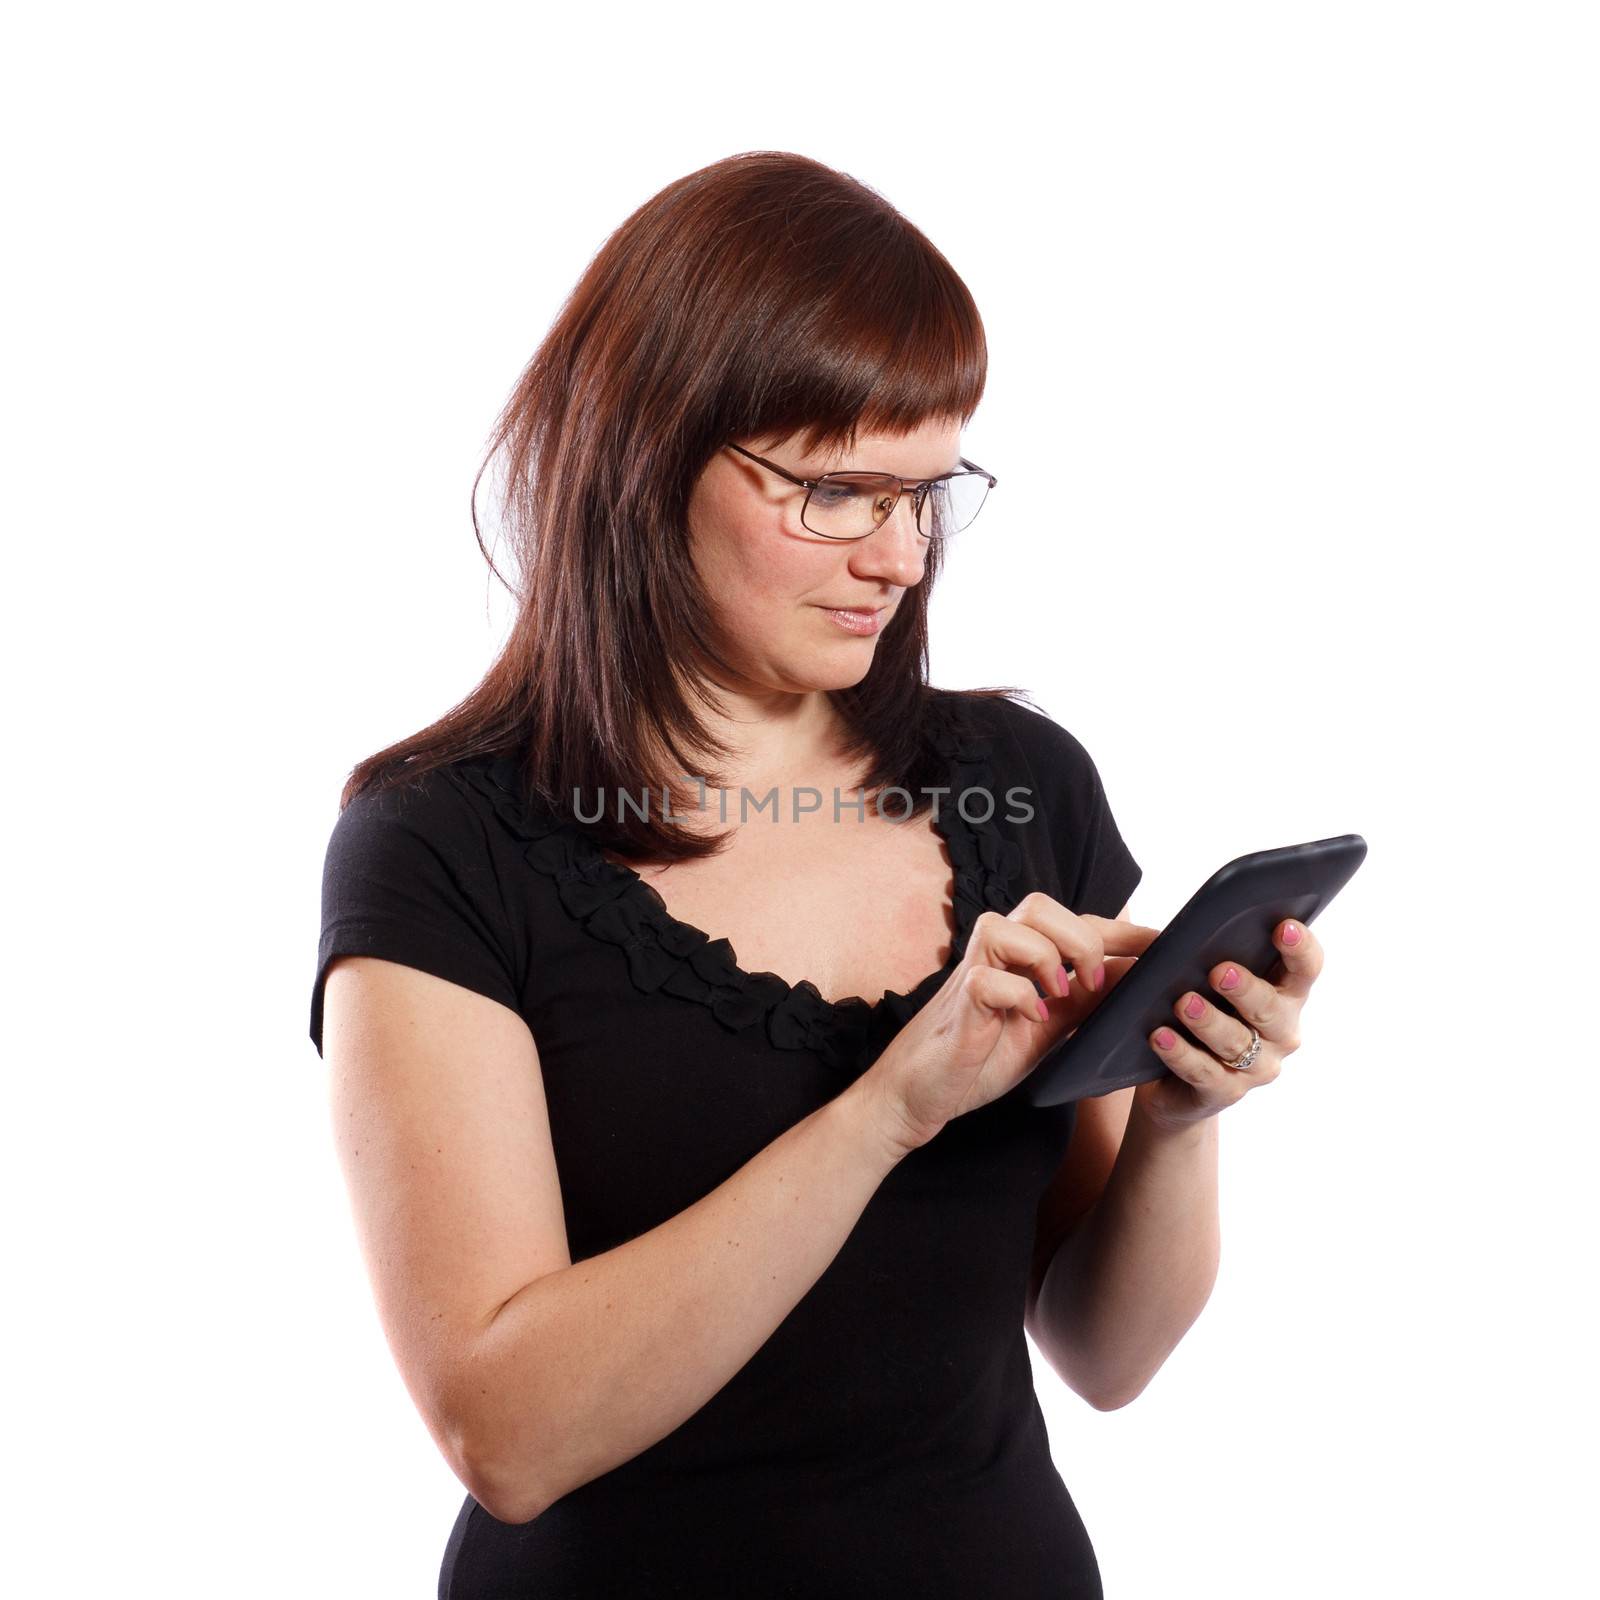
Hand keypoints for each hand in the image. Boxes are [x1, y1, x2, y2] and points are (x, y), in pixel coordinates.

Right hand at [861, 892, 1160, 1156]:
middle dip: (1081, 938)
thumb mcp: (1050, 1029)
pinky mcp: (960, 1000)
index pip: (1078, 924)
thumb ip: (1087, 1002)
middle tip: (1093, 983)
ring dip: (1047, 958)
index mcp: (1023, 957)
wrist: (924, 1092)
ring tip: (1058, 997)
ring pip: (1012, 925)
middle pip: (1041, 906)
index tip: (1166, 944)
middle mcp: (997, 953)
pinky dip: (1020, 996)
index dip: (1123, 930)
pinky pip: (991, 978)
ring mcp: (974, 971)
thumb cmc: (982, 1055)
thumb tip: (1140, 980)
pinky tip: (1031, 1020)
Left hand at [1135, 918, 1324, 1132]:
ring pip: (1236, 1042)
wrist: (1178, 1084)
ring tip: (1183, 1003)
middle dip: (1246, 989)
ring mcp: (1257, 1067)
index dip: (1300, 947)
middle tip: (1220, 971)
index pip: (1305, 969)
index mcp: (1285, 996)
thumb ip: (1217, 959)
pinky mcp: (1225, 1092)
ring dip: (1209, 1021)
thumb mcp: (1212, 985)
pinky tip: (1160, 1036)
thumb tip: (1194, 931)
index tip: (1283, 925)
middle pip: (1271, 1009)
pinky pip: (1203, 1071)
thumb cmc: (1201, 1014)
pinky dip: (1180, 1053)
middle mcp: (1281, 1033)